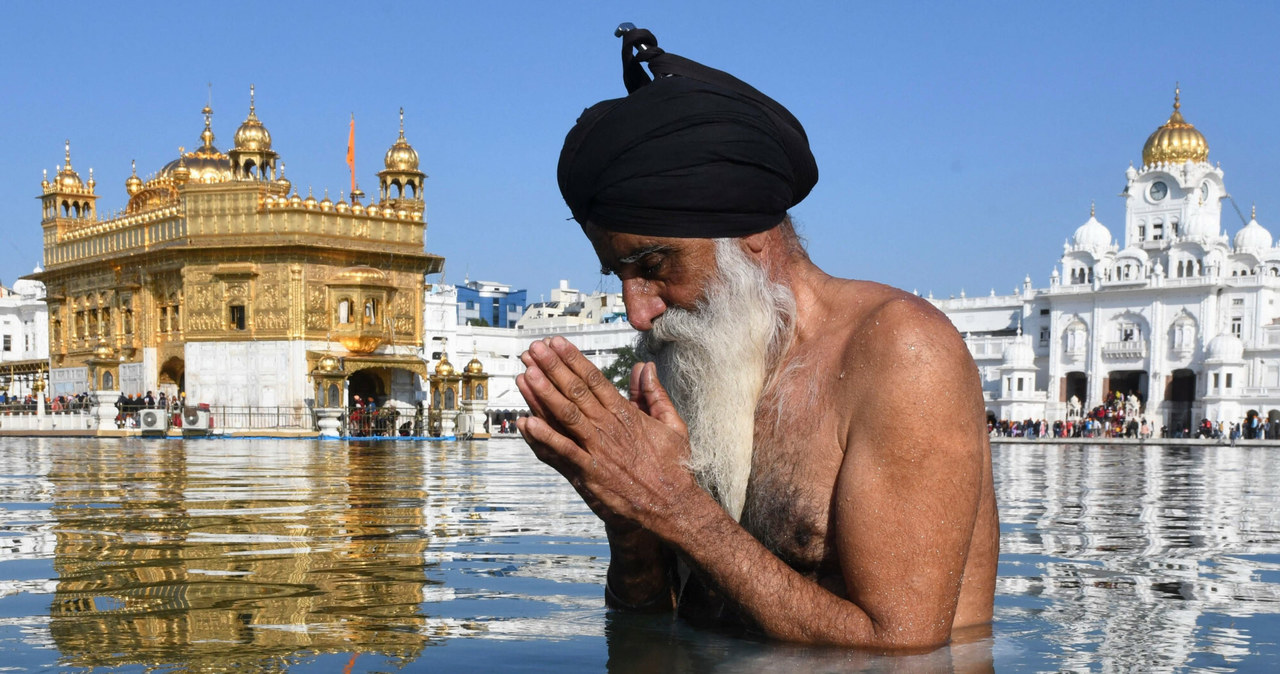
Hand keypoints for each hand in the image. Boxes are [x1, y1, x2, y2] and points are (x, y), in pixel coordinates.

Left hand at [515, 337, 696, 534]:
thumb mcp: (672, 424)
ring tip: (526, 373)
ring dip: (544, 394)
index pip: (594, 379)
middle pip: (576, 391)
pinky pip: (562, 451)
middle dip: (552, 368)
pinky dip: (543, 437)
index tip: (557, 344)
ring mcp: (597, 450)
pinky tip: (525, 423)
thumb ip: (654, 394)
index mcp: (626, 414)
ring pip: (566, 415)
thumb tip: (645, 367)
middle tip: (535, 349)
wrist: (672, 506)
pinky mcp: (589, 473)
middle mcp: (609, 428)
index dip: (573, 359)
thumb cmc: (673, 467)